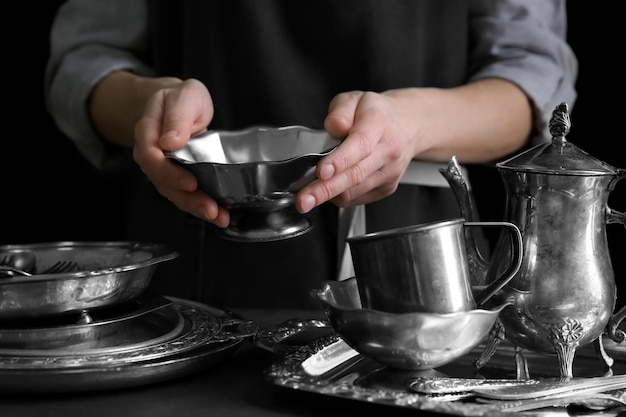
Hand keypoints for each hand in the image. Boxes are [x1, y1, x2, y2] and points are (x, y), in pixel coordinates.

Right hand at [133, 78, 230, 226]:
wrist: (181, 105)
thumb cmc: (181, 99)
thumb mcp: (184, 97)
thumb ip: (178, 116)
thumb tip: (170, 141)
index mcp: (147, 133)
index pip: (151, 158)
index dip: (169, 174)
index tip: (190, 182)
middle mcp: (152, 156)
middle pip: (163, 183)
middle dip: (188, 199)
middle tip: (210, 209)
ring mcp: (164, 169)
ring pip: (175, 193)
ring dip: (197, 207)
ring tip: (219, 216)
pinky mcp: (178, 177)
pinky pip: (186, 194)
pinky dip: (202, 205)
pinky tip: (220, 214)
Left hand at [295, 79, 531, 212]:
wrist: (417, 123)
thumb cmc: (383, 111)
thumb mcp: (357, 98)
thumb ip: (342, 109)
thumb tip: (335, 125)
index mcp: (379, 127)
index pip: (360, 146)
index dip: (340, 161)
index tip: (322, 173)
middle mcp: (387, 154)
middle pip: (356, 174)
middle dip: (326, 189)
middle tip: (304, 199)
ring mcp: (388, 174)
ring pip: (358, 190)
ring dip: (332, 197)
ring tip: (308, 199)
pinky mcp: (387, 187)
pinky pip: (363, 197)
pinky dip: (345, 197)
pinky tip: (332, 193)